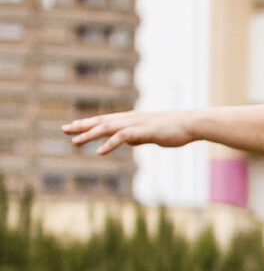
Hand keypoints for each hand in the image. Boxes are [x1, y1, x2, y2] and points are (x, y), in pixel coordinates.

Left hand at [62, 110, 198, 154]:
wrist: (192, 124)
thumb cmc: (175, 129)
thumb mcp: (153, 133)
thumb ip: (138, 136)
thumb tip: (129, 141)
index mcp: (132, 118)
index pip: (105, 119)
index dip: (88, 123)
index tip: (73, 126)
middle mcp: (130, 118)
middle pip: (101, 121)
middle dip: (81, 125)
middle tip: (63, 129)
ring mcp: (136, 124)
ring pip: (107, 128)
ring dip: (89, 135)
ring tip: (74, 141)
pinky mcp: (143, 131)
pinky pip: (122, 137)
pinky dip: (109, 144)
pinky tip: (99, 152)